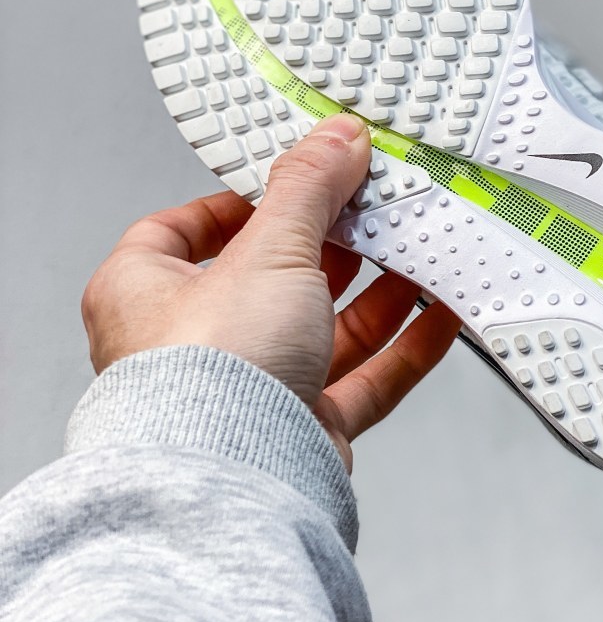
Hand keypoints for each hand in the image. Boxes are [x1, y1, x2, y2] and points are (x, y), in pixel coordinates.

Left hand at [81, 113, 460, 469]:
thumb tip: (334, 140)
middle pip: (269, 277)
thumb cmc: (207, 374)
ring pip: (322, 329)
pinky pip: (360, 380)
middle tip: (374, 209)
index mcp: (145, 291)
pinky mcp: (298, 428)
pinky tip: (437, 318)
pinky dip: (402, 348)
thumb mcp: (266, 249)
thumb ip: (307, 189)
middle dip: (330, 245)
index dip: (240, 203)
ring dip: (376, 294)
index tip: (294, 181)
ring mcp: (248, 388)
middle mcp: (190, 344)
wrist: (233, 480)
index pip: (184, 229)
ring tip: (420, 253)